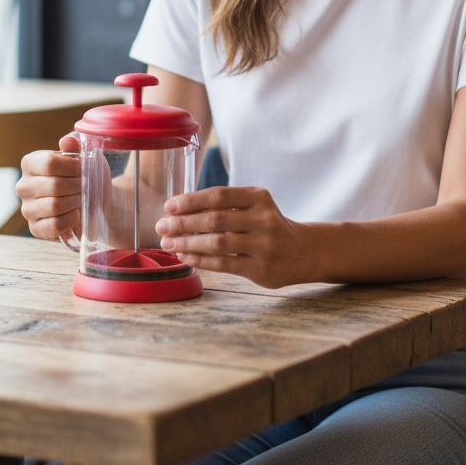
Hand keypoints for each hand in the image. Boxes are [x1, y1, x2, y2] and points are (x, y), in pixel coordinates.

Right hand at [16, 134, 81, 240]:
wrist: (96, 201)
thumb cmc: (86, 176)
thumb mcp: (85, 155)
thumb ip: (75, 146)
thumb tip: (66, 142)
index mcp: (30, 163)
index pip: (48, 163)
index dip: (72, 167)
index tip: (82, 169)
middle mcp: (23, 186)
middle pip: (54, 185)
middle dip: (77, 187)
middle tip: (84, 187)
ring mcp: (27, 209)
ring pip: (54, 206)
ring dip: (75, 203)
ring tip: (80, 199)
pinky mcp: (35, 229)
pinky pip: (55, 225)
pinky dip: (71, 220)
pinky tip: (75, 214)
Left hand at [155, 185, 313, 287]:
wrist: (304, 251)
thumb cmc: (269, 225)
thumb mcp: (255, 206)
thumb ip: (226, 206)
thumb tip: (179, 211)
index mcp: (259, 197)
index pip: (219, 196)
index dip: (191, 200)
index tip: (169, 206)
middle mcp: (263, 219)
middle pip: (216, 219)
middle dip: (184, 223)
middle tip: (161, 226)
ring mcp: (263, 245)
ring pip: (217, 243)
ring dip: (187, 243)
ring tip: (168, 243)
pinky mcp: (260, 268)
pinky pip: (223, 264)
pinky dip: (200, 260)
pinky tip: (185, 256)